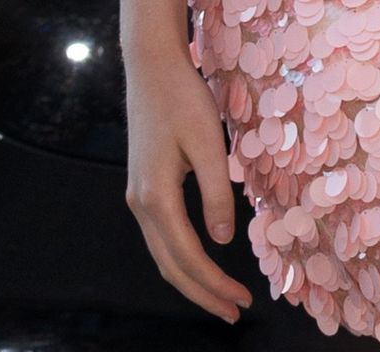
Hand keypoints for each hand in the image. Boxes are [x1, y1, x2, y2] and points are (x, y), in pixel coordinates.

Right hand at [125, 48, 253, 324]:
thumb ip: (216, 192)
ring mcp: (137, 196)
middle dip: (202, 293)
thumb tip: (222, 240)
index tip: (242, 301)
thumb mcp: (208, 142)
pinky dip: (180, 257)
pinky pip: (161, 236)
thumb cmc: (183, 98)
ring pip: (162, 254)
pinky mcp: (143, 186)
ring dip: (191, 279)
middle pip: (170, 265)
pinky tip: (200, 259)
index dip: (214, 283)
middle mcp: (140, 204)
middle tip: (233, 312)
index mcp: (156, 197)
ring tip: (221, 296)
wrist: (151, 66)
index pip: (188, 257)